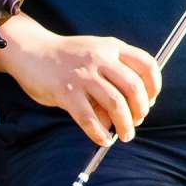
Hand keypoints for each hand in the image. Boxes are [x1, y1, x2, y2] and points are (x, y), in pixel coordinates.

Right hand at [4, 28, 159, 147]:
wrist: (31, 50)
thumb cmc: (67, 57)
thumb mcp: (95, 52)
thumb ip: (114, 72)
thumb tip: (134, 107)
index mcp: (111, 46)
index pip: (147, 65)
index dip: (154, 86)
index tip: (150, 100)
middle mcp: (100, 58)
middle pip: (134, 88)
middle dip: (141, 110)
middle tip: (137, 121)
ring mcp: (83, 75)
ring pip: (116, 104)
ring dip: (125, 125)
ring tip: (125, 135)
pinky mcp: (66, 92)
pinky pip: (90, 119)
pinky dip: (100, 134)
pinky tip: (103, 139)